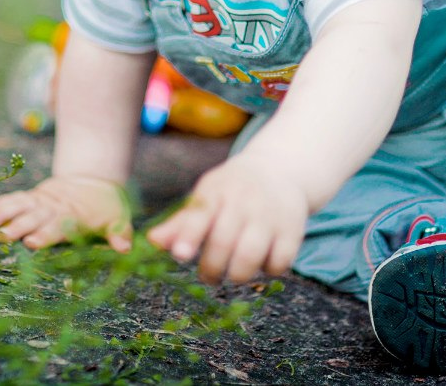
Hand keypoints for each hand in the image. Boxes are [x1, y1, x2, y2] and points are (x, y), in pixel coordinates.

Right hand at [0, 175, 132, 251]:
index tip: (32, 242)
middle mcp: (53, 209)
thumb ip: (120, 234)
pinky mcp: (32, 197)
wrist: (94, 181)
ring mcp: (40, 201)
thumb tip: (126, 249)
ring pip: (19, 206)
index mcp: (72, 218)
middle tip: (1, 236)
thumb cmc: (106, 208)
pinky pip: (13, 199)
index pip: (57, 227)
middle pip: (33, 218)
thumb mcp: (118, 220)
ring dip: (2, 214)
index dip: (46, 234)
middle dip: (17, 226)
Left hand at [146, 153, 307, 283]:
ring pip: (250, 256)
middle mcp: (244, 201)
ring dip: (237, 274)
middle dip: (211, 269)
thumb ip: (181, 223)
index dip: (189, 235)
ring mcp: (270, 215)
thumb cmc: (231, 191)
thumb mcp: (205, 198)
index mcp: (216, 192)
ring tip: (233, 272)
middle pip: (223, 243)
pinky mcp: (293, 230)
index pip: (200, 214)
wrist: (278, 171)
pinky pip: (279, 263)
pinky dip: (268, 270)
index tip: (181, 255)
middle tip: (208, 275)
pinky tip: (261, 262)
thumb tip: (152, 242)